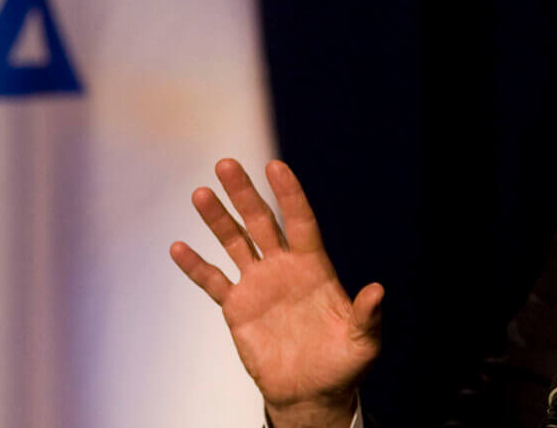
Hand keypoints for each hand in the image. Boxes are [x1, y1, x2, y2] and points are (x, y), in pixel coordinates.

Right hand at [171, 159, 383, 427]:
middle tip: (227, 164)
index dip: (289, 195)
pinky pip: (212, 281)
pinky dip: (195, 266)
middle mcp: (283, 267)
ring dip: (217, 219)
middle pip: (261, 222)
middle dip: (245, 194)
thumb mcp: (363, 342)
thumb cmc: (342, 365)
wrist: (310, 392)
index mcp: (314, 267)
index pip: (300, 222)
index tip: (275, 167)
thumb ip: (367, 316)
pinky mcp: (236, 307)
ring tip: (201, 194)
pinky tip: (178, 247)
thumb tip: (378, 290)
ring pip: (234, 243)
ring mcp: (257, 284)